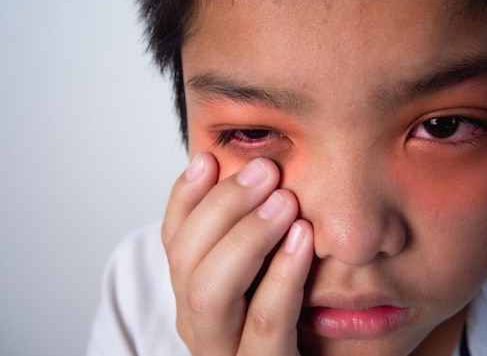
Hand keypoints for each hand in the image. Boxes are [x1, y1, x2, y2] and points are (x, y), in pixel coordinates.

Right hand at [162, 153, 313, 355]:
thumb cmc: (298, 321)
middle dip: (221, 206)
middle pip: (185, 260)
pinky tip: (302, 239)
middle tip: (264, 171)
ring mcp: (223, 352)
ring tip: (285, 201)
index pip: (174, 241)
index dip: (184, 197)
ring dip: (246, 236)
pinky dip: (281, 276)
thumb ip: (260, 234)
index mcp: (195, 295)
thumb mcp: (272, 271)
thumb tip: (258, 170)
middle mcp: (198, 324)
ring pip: (210, 292)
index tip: (208, 158)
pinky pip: (264, 323)